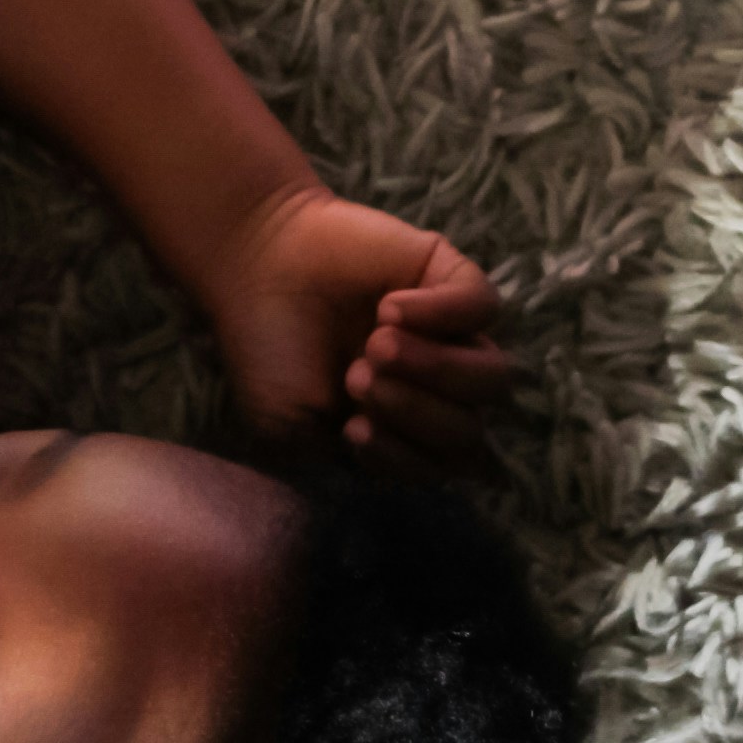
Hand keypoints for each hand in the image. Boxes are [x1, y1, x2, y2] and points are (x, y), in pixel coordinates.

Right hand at [212, 186, 512, 475]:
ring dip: (437, 369)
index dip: (406, 459)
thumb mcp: (292, 430)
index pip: (442, 468)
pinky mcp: (448, 277)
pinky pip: (483, 307)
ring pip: (492, 376)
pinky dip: (442, 314)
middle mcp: (434, 385)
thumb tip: (433, 476)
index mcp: (403, 427)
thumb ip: (356, 462)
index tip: (353, 431)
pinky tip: (388, 307)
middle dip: (416, 413)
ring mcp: (448, 332)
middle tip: (357, 378)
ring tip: (378, 344)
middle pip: (470, 428)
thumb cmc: (268, 350)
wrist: (250, 266)